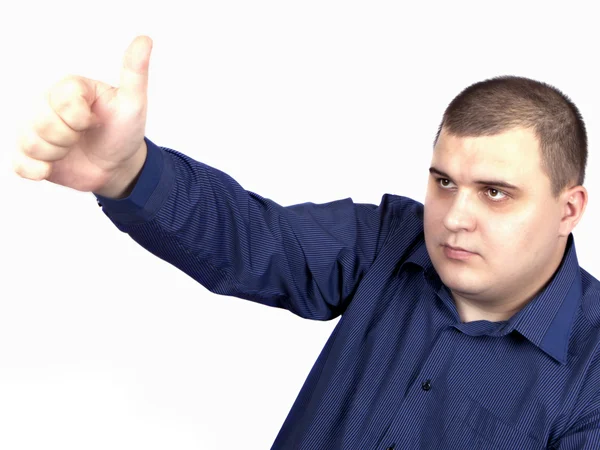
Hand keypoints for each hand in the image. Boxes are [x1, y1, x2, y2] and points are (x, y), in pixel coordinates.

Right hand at [13, 35, 152, 196]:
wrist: (118, 164)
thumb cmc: (123, 130)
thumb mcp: (133, 102)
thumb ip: (135, 72)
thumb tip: (145, 40)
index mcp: (68, 89)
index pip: (62, 102)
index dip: (81, 119)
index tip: (97, 121)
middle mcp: (47, 105)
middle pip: (43, 124)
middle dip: (70, 138)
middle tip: (84, 137)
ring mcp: (36, 129)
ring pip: (31, 144)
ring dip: (58, 155)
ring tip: (72, 151)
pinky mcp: (31, 154)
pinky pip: (20, 163)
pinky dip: (36, 169)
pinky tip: (52, 169)